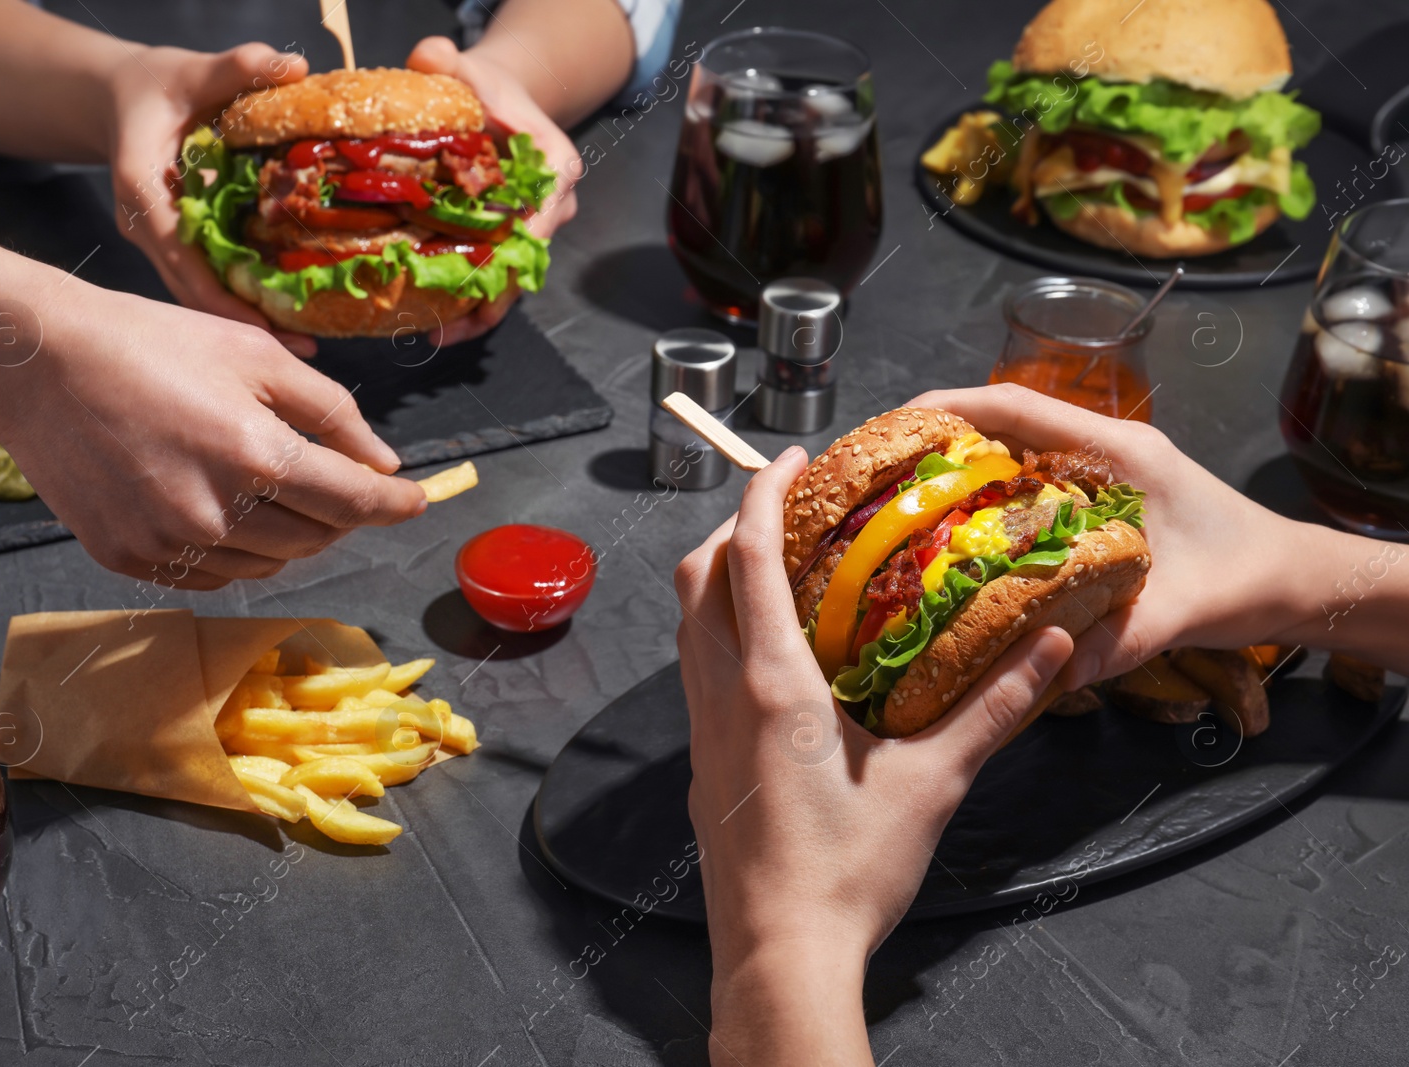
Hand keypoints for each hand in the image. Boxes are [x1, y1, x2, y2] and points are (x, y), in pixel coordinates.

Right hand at [0, 284, 424, 588]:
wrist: (37, 364)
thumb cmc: (152, 343)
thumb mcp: (257, 355)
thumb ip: (333, 412)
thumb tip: (384, 463)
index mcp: (257, 456)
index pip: (354, 503)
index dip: (395, 505)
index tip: (417, 500)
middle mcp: (217, 513)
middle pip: (316, 538)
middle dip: (341, 513)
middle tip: (338, 480)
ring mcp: (169, 544)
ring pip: (269, 563)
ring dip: (290, 534)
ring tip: (274, 488)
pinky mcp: (130, 560)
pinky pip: (214, 574)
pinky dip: (238, 551)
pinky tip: (224, 509)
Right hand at [105, 43, 319, 357]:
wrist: (119, 98)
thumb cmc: (155, 85)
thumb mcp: (193, 70)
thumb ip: (239, 68)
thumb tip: (292, 67)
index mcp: (141, 189)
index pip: (178, 253)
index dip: (217, 293)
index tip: (260, 324)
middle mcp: (145, 226)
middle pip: (190, 289)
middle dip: (241, 323)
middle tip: (300, 353)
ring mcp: (158, 242)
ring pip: (197, 294)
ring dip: (244, 321)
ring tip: (300, 348)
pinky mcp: (175, 246)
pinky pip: (205, 282)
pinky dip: (239, 301)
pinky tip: (283, 319)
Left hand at [408, 36, 581, 346]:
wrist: (495, 102)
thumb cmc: (486, 87)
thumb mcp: (468, 67)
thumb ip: (446, 60)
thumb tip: (428, 58)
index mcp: (556, 166)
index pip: (546, 209)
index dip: (521, 245)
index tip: (491, 274)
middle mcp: (553, 207)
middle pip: (528, 260)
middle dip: (493, 296)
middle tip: (450, 323)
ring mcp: (532, 231)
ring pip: (512, 280)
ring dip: (478, 311)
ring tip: (437, 333)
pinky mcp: (508, 245)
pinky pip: (495, 280)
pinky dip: (469, 302)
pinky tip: (434, 323)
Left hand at [675, 446, 1071, 1064]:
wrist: (780, 953)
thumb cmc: (849, 870)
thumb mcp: (933, 783)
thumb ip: (993, 708)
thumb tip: (1054, 643)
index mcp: (771, 681)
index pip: (746, 557)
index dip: (761, 495)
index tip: (789, 459)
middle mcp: (720, 691)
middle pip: (697, 577)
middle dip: (730, 528)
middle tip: (786, 512)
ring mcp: (699, 729)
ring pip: (687, 625)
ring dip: (718, 581)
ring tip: (778, 571)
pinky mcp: (700, 763)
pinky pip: (694, 671)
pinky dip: (719, 634)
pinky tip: (771, 659)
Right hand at [905, 384, 1322, 688]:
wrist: (1294, 582)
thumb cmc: (1246, 577)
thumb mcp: (1181, 611)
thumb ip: (1117, 641)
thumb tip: (1044, 676)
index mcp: (1118, 453)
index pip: (1020, 408)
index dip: (953, 406)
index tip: (899, 422)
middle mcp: (1101, 453)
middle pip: (1004, 424)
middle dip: (939, 439)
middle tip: (881, 471)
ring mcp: (1097, 474)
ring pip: (1012, 454)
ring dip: (958, 469)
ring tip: (900, 501)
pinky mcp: (1096, 502)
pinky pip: (1027, 487)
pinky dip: (986, 500)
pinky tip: (954, 537)